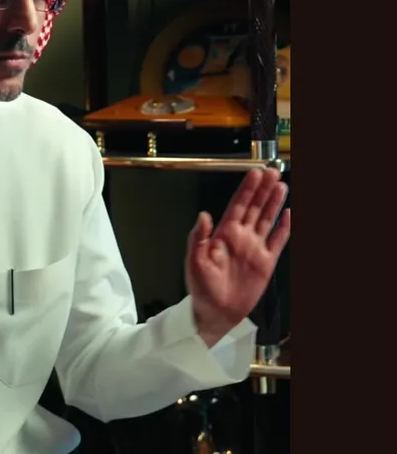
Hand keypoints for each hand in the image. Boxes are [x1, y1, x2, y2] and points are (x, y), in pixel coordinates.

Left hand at [185, 167, 290, 346]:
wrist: (215, 311)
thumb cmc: (201, 287)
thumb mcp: (194, 261)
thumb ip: (198, 237)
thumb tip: (203, 215)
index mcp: (223, 234)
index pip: (237, 205)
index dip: (247, 189)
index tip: (254, 174)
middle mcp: (240, 237)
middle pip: (254, 207)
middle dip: (263, 190)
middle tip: (272, 172)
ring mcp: (254, 248)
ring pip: (267, 219)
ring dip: (274, 203)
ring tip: (281, 186)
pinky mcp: (266, 262)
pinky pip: (277, 241)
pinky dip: (284, 228)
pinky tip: (288, 214)